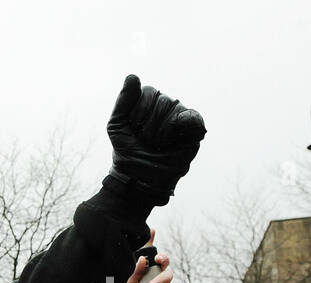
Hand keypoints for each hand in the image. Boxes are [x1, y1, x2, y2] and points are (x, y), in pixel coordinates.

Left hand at [105, 74, 205, 205]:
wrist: (140, 177)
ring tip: (158, 144)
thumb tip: (133, 76)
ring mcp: (181, 116)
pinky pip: (192, 117)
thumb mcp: (116, 126)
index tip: (133, 130)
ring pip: (174, 110)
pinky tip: (175, 137)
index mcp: (148, 102)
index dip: (138, 114)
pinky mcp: (194, 129)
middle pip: (161, 101)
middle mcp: (166, 105)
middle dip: (148, 125)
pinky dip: (183, 125)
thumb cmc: (127, 152)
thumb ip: (123, 101)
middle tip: (146, 141)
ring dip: (161, 132)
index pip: (147, 92)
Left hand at [107, 232, 172, 282]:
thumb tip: (143, 259)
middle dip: (164, 257)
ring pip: (169, 274)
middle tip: (158, 259)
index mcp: (143, 270)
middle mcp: (154, 275)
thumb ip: (135, 272)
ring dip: (160, 279)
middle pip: (165, 260)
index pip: (149, 254)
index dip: (151, 241)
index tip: (152, 230)